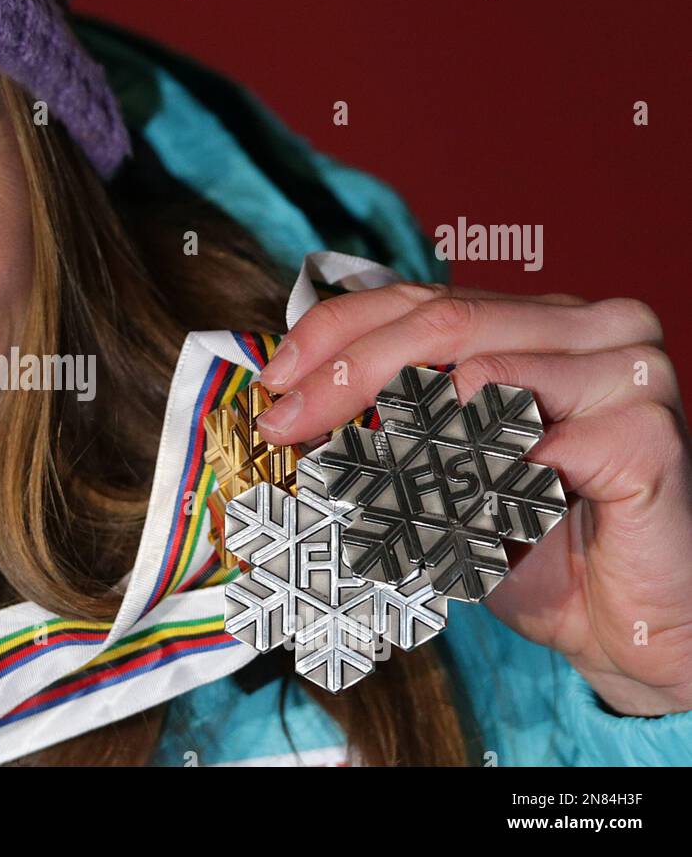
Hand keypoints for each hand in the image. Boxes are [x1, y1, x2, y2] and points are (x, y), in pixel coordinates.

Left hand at [253, 282, 691, 715]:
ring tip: (380, 493)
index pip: (418, 298)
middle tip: (286, 424)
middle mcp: (591, 325)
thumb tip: (288, 400)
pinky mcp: (647, 433)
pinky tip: (463, 521)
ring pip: (482, 376)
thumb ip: (390, 414)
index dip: (334, 334)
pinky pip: (532, 447)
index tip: (274, 384)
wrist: (623, 622)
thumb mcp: (443, 464)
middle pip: (441, 323)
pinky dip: (478, 488)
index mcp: (538, 320)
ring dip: (410, 442)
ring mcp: (628, 371)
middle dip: (346, 375)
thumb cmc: (531, 543)